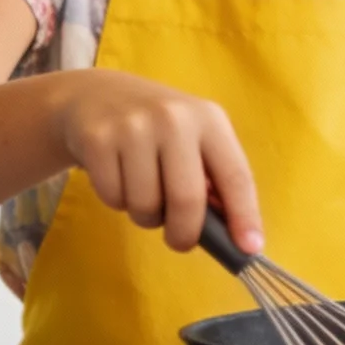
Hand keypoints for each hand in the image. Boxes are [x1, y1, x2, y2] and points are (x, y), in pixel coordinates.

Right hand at [54, 70, 262, 252]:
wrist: (95, 95)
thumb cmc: (155, 127)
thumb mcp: (192, 138)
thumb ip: (213, 180)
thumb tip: (233, 235)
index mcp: (209, 118)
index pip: (235, 175)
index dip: (244, 216)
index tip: (249, 249)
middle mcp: (174, 118)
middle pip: (187, 199)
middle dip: (184, 234)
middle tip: (179, 241)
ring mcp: (133, 126)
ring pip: (146, 205)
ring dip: (146, 216)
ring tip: (143, 193)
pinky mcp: (98, 139)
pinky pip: (113, 198)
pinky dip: (117, 201)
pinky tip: (118, 177)